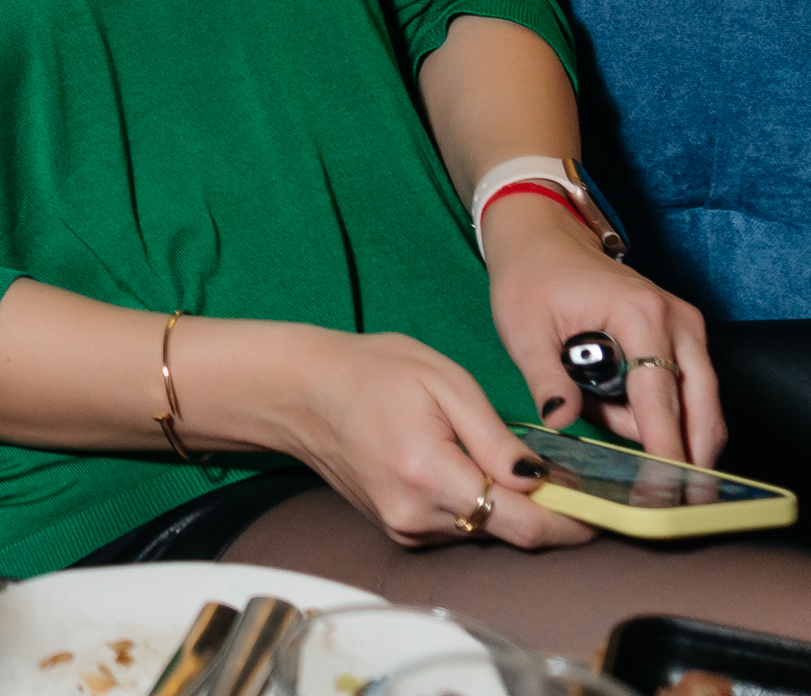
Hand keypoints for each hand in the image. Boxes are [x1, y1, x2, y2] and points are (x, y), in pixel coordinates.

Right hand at [242, 323, 588, 547]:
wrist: (298, 391)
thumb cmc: (368, 371)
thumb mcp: (442, 381)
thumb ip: (496, 435)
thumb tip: (542, 479)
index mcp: (429, 473)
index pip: (521, 522)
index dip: (572, 523)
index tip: (607, 512)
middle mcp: (414, 514)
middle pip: (507, 533)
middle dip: (548, 514)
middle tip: (577, 486)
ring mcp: (402, 527)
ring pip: (483, 531)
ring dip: (510, 509)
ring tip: (519, 469)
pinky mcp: (397, 528)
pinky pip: (457, 527)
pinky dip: (478, 507)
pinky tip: (474, 471)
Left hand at [484, 192, 723, 465]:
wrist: (542, 238)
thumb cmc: (529, 279)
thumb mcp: (522, 329)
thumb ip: (545, 378)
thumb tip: (562, 420)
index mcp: (639, 315)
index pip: (660, 398)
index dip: (664, 448)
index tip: (665, 489)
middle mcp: (677, 321)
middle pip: (699, 408)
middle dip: (683, 452)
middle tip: (653, 490)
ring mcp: (688, 327)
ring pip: (698, 403)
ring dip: (662, 427)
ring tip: (598, 407)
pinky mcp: (685, 336)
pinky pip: (686, 389)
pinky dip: (661, 410)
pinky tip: (614, 402)